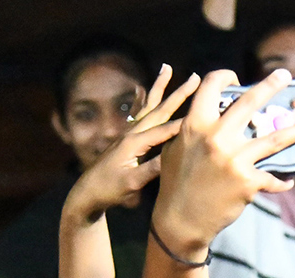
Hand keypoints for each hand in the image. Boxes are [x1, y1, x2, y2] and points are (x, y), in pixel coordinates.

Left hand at [65, 65, 201, 222]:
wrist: (88, 192)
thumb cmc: (109, 189)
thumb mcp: (132, 183)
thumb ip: (151, 169)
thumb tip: (175, 156)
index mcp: (135, 143)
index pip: (166, 130)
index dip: (187, 122)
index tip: (207, 113)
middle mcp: (132, 132)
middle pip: (159, 109)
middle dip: (178, 93)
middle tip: (195, 77)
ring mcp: (128, 133)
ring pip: (149, 106)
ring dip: (159, 88)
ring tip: (166, 68)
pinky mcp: (125, 137)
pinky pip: (138, 113)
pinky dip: (143, 100)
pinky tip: (144, 90)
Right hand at [152, 67, 294, 256]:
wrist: (180, 221)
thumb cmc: (175, 183)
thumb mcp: (175, 148)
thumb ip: (190, 128)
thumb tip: (205, 113)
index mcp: (196, 125)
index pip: (211, 87)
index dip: (224, 76)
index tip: (235, 78)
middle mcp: (217, 137)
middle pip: (250, 102)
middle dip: (271, 84)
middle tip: (285, 75)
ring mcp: (235, 159)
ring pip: (276, 138)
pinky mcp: (248, 182)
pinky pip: (272, 179)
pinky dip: (281, 182)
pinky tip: (287, 182)